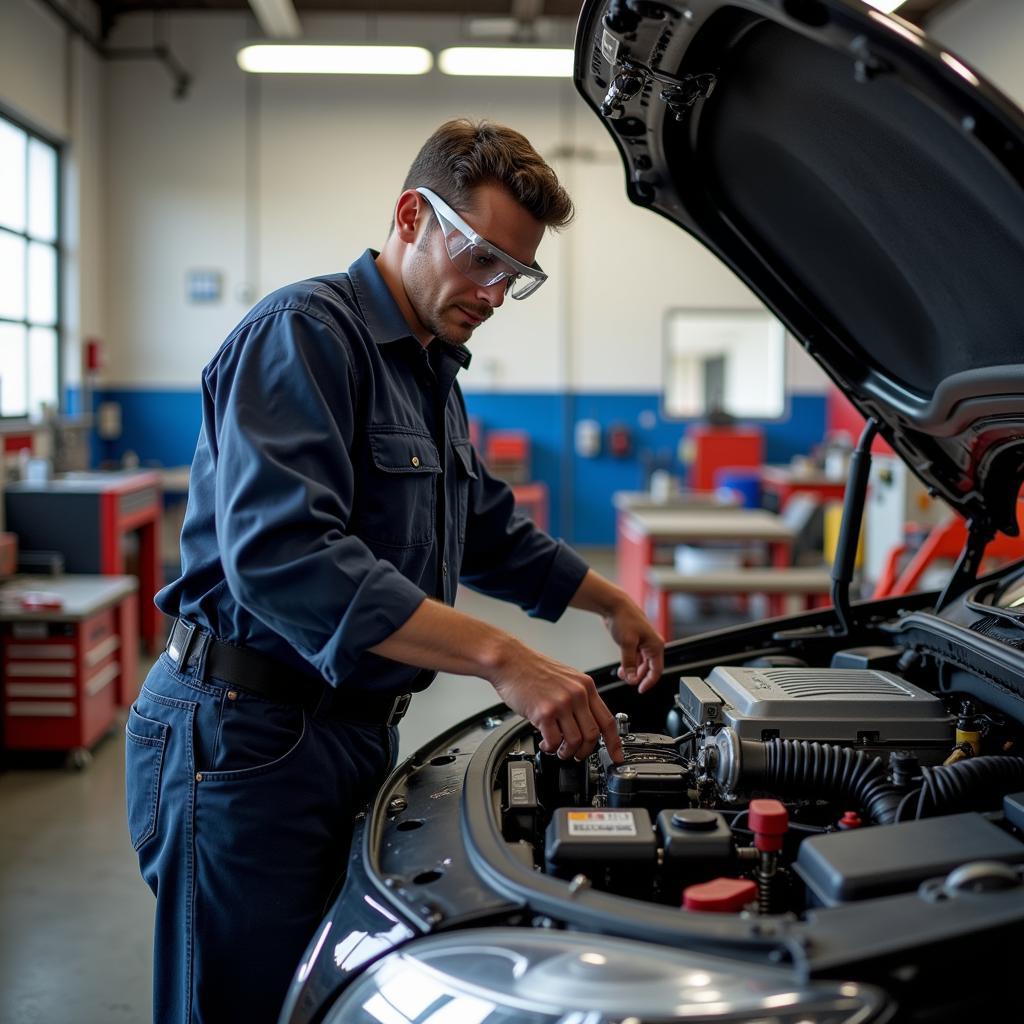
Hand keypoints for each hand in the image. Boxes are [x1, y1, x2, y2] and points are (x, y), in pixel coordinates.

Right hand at [488, 640, 623, 763]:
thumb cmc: (532, 668)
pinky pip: (554, 741)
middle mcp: (577, 694)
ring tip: (558, 749)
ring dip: (567, 752)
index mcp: (585, 686)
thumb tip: (585, 723)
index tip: (616, 756)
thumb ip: (578, 697)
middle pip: (593, 735)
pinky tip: (545, 742)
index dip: (614, 742)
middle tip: (576, 754)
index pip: (608, 720)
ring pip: (575, 741)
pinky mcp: (544, 712)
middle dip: (585, 751)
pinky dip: (550, 747)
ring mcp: (562, 703)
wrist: (509, 660)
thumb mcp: (565, 677)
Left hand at [603, 596, 663, 693]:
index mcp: (655, 645)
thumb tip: (632, 679)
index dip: (649, 682)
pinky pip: (635, 657)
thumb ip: (629, 663)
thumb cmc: (624, 618)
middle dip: (637, 676)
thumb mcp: (626, 644)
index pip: (657, 670)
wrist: (614, 605)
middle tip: (627, 680)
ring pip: (641, 663)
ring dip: (632, 670)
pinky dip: (629, 663)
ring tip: (622, 673)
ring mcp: (643, 642)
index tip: (641, 689)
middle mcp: (652, 644)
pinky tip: (622, 667)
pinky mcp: (635, 641)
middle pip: (649, 668)